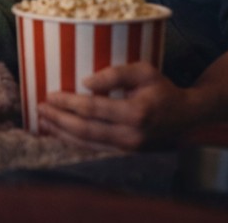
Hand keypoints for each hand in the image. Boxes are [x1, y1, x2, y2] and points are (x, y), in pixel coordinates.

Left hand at [38, 62, 191, 150]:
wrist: (188, 118)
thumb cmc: (163, 90)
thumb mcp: (144, 71)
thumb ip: (116, 73)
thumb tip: (86, 81)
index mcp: (136, 113)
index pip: (93, 108)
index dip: (68, 103)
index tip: (49, 95)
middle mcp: (132, 135)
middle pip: (85, 129)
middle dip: (58, 119)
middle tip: (39, 108)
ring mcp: (129, 149)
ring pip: (88, 144)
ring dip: (62, 133)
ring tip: (43, 122)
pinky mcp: (127, 155)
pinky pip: (95, 149)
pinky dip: (74, 142)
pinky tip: (60, 134)